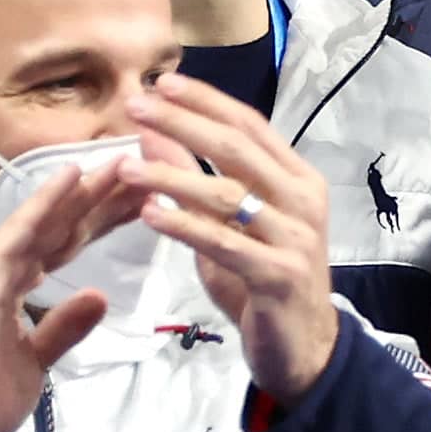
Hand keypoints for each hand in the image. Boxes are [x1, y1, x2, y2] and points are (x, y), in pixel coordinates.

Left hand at [123, 76, 338, 402]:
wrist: (303, 348)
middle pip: (238, 150)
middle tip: (136, 106)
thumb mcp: (226, 225)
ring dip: (173, 177)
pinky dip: (185, 227)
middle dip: (184, 123)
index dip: (205, 102)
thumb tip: (153, 132)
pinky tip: (150, 214)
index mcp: (297, 179)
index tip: (160, 83)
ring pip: (228, 196)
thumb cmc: (262, 281)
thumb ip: (194, 179)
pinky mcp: (279, 275)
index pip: (249, 126)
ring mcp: (295, 238)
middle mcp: (303, 200)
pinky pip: (225, 244)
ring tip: (127, 167)